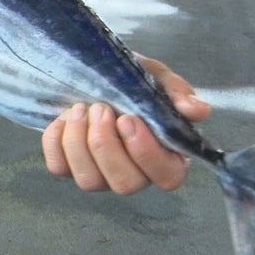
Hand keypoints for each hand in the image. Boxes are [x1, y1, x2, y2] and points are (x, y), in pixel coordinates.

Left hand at [41, 54, 212, 194]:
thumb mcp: (155, 78)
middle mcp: (135, 173)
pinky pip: (59, 168)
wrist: (91, 69)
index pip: (167, 177)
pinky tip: (62, 117)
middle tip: (101, 108)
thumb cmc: (130, 79)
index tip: (128, 119)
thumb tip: (198, 110)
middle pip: (126, 184)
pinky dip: (56, 141)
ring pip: (90, 181)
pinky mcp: (69, 167)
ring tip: (81, 108)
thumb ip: (176, 93)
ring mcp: (100, 174)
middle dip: (107, 146)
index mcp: (166, 155)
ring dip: (80, 143)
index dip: (147, 154)